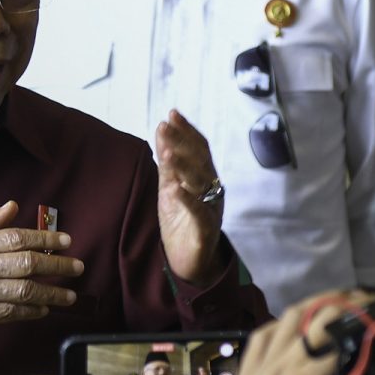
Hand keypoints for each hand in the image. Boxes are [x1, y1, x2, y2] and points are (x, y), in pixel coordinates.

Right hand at [0, 201, 83, 337]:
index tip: (66, 240)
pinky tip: (45, 308)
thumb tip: (12, 206)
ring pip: (27, 292)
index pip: (18, 237)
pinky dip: (33, 311)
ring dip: (53, 293)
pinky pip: (15, 313)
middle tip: (78, 266)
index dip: (46, 237)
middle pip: (29, 264)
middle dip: (58, 265)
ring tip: (70, 295)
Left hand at [155, 111, 225, 283]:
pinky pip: (198, 212)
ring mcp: (211, 208)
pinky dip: (187, 199)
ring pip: (201, 183)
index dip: (187, 130)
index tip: (172, 114)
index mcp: (205, 177)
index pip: (199, 148)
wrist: (188, 259)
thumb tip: (162, 129)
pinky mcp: (205, 229)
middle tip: (166, 125)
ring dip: (183, 165)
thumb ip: (168, 161)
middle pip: (201, 160)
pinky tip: (175, 188)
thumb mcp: (170, 186)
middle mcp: (212, 189)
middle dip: (183, 141)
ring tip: (167, 151)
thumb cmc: (180, 220)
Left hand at [202, 291, 374, 374]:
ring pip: (291, 315)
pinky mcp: (244, 373)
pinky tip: (304, 326)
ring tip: (351, 305)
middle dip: (360, 304)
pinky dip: (289, 321)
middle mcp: (280, 365)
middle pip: (321, 315)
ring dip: (324, 304)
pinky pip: (265, 332)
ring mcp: (258, 366)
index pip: (347, 334)